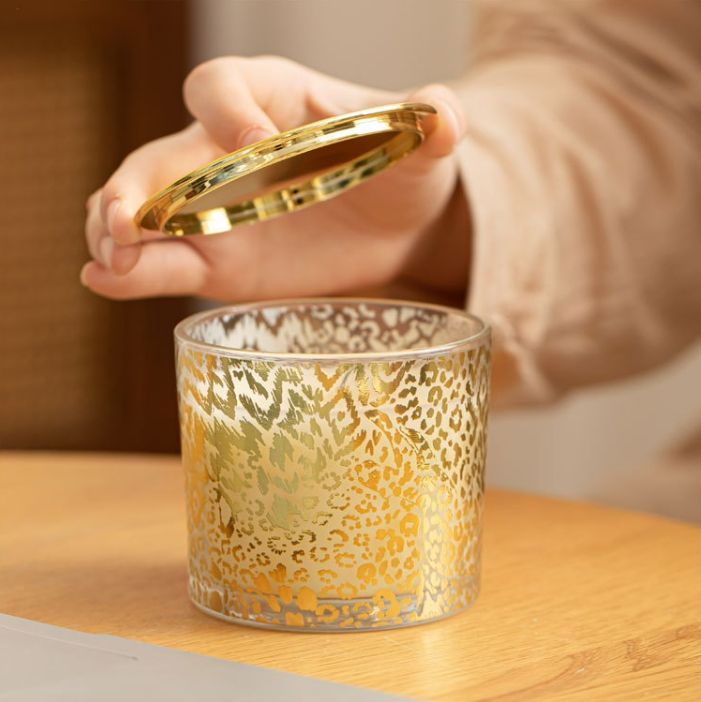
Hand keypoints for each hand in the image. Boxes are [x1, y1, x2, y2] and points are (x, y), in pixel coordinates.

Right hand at [82, 56, 469, 301]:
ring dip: (118, 231)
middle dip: (138, 185)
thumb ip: (430, 119)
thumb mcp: (421, 142)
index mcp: (270, 100)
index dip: (227, 111)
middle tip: (130, 221)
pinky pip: (168, 263)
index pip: (223, 86)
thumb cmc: (401, 166)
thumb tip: (442, 119)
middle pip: (161, 156)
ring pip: (147, 211)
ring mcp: (216, 210)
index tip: (254, 146)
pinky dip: (134, 272)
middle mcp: (226, 153)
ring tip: (111, 261)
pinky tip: (106, 280)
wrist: (395, 225)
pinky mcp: (219, 261)